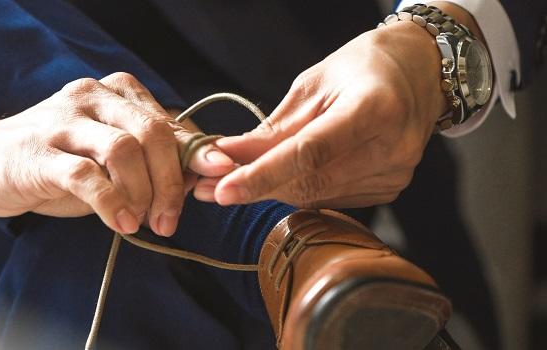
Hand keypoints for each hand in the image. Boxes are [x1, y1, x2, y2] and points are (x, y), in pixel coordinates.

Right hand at [0, 73, 233, 234]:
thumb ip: (151, 159)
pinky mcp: (39, 152)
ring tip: (140, 222)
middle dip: (171, 181)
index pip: (170, 123)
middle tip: (169, 219)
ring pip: (123, 149)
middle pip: (153, 132)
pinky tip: (119, 222)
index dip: (196, 158)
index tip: (214, 185)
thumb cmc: (57, 160)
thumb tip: (202, 173)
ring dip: (142, 193)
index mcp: (116, 93)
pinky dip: (110, 201)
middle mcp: (92, 97)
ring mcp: (64, 121)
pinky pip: (85, 174)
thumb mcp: (110, 156)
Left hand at [194, 21, 449, 207]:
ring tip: (234, 182)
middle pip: (310, 182)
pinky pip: (330, 198)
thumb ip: (273, 128)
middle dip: (255, 186)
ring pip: (316, 196)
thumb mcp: (312, 84)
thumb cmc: (363, 68)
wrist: (417, 73)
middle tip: (208, 188)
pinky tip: (278, 178)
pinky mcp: (389, 189)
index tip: (223, 191)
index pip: (310, 154)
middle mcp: (392, 148)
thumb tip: (227, 156)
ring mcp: (394, 174)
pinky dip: (298, 190)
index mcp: (375, 108)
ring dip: (271, 191)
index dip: (262, 175)